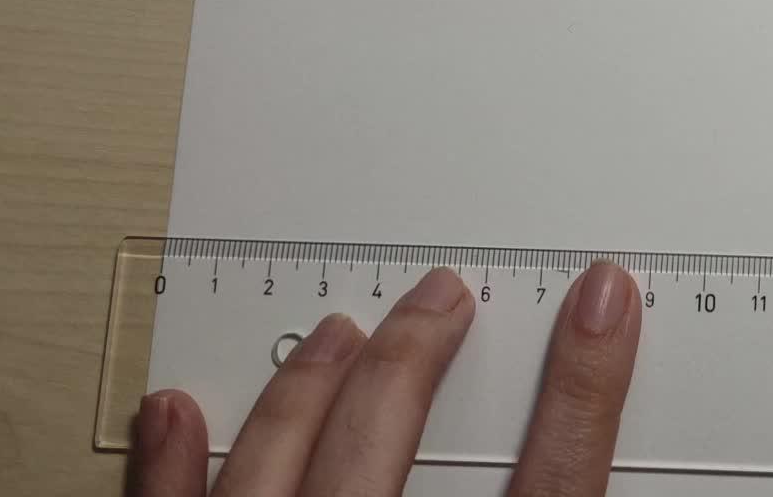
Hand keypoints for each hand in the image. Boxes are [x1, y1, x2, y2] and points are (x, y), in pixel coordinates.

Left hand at [131, 260, 641, 496]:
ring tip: (338, 332)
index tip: (605, 303)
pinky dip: (167, 464)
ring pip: (275, 461)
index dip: (586, 387)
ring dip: (307, 386)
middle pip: (388, 443)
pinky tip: (174, 408)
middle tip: (442, 294)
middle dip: (418, 352)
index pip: (553, 486)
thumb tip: (592, 469)